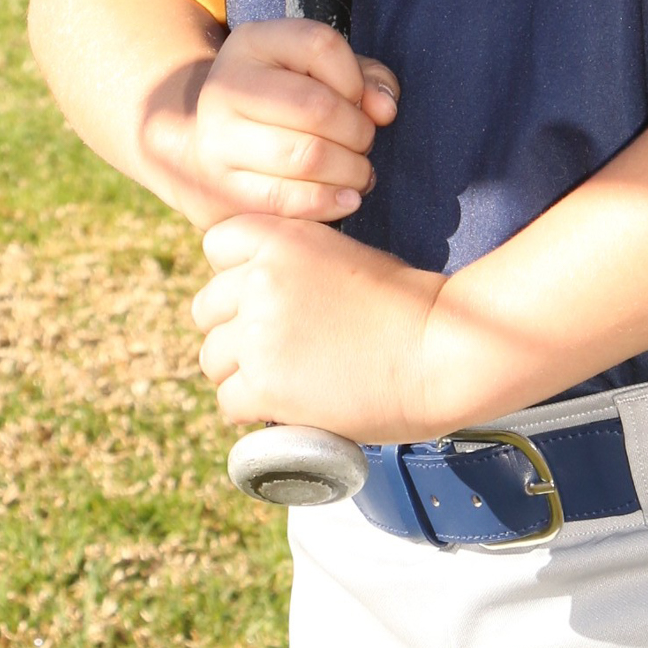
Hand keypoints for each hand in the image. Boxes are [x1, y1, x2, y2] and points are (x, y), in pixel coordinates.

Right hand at [144, 19, 398, 228]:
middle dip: (358, 130)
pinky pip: (288, 201)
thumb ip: (366, 78)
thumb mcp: (319, 72)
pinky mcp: (222, 190)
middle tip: (364, 142)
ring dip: (351, 170)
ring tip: (359, 172)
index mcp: (251, 43)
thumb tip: (384, 109)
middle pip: (317, 107)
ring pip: (307, 157)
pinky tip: (347, 198)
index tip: (357, 97)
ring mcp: (218, 140)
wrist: (205, 146)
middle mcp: (225, 87)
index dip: (354, 76)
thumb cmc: (283, 102)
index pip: (319, 44)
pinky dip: (330, 202)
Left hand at [191, 214, 446, 445]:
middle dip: (233, 328)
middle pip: (207, 308)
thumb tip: (254, 294)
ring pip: (212, 358)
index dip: (235, 273)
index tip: (260, 294)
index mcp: (282, 238)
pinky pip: (229, 401)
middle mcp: (260, 281)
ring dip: (239, 372)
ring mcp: (258, 334)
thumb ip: (293, 265)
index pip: (217, 246)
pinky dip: (251, 409)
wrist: (441, 349)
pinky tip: (282, 407)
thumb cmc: (406, 306)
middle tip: (273, 347)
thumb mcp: (343, 255)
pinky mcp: (265, 385)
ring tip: (279, 380)